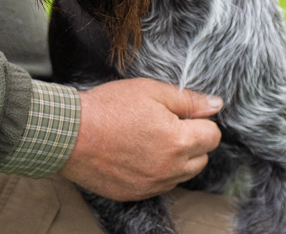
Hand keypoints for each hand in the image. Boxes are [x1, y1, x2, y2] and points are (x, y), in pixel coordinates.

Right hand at [58, 78, 222, 200]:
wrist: (69, 133)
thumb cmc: (109, 108)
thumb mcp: (152, 91)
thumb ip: (189, 100)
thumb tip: (216, 105)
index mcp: (177, 141)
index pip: (213, 136)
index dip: (200, 121)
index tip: (182, 114)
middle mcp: (169, 169)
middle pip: (202, 158)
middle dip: (192, 140)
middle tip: (166, 124)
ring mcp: (151, 185)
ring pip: (182, 174)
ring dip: (177, 158)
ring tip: (150, 138)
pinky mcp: (135, 193)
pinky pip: (160, 185)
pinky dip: (157, 171)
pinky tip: (138, 154)